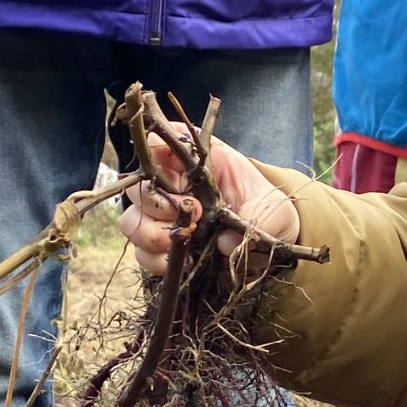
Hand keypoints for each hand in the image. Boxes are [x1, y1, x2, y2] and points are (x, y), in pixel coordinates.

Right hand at [118, 131, 301, 273]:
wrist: (270, 249)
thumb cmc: (270, 215)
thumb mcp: (274, 210)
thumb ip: (256, 219)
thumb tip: (225, 241)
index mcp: (196, 161)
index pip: (158, 144)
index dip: (157, 160)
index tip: (184, 186)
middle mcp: (173, 185)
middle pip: (137, 186)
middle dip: (156, 205)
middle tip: (189, 217)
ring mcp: (164, 217)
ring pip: (132, 221)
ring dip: (150, 235)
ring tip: (181, 243)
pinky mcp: (162, 248)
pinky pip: (141, 254)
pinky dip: (156, 261)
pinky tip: (182, 263)